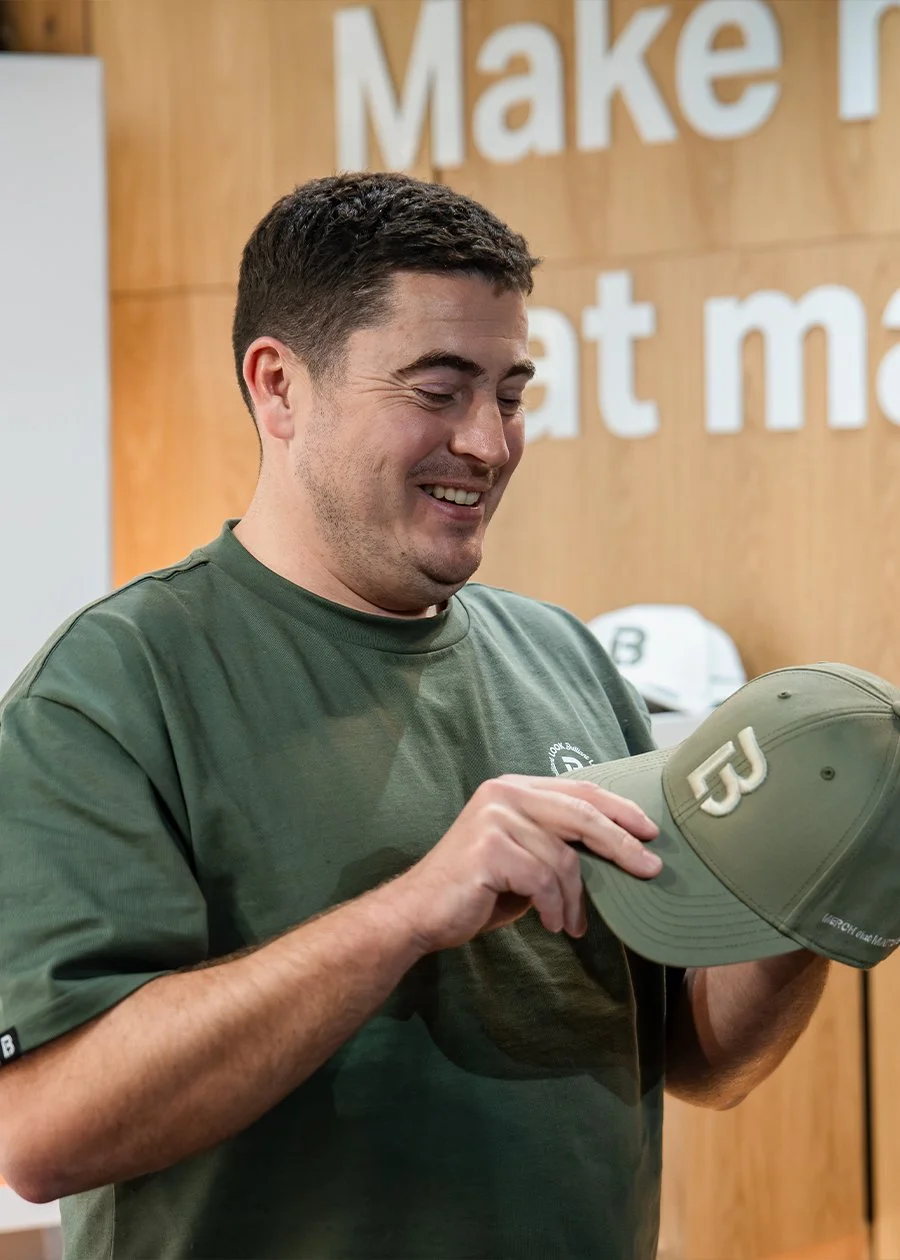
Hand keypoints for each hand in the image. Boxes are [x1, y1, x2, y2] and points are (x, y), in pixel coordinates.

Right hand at [386, 774, 660, 953]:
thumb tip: (617, 854)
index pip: (580, 790)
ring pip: (562, 859)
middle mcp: (504, 793)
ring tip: (570, 923)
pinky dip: (552, 907)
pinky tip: (549, 924)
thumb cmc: (476, 890)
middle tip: (651, 869)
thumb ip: (557, 845)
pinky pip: (542, 880)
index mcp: (514, 788)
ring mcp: (495, 818)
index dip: (619, 808)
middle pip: (582, 815)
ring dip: (573, 900)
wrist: (420, 912)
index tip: (651, 830)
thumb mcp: (525, 859)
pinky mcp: (488, 848)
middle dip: (622, 844)